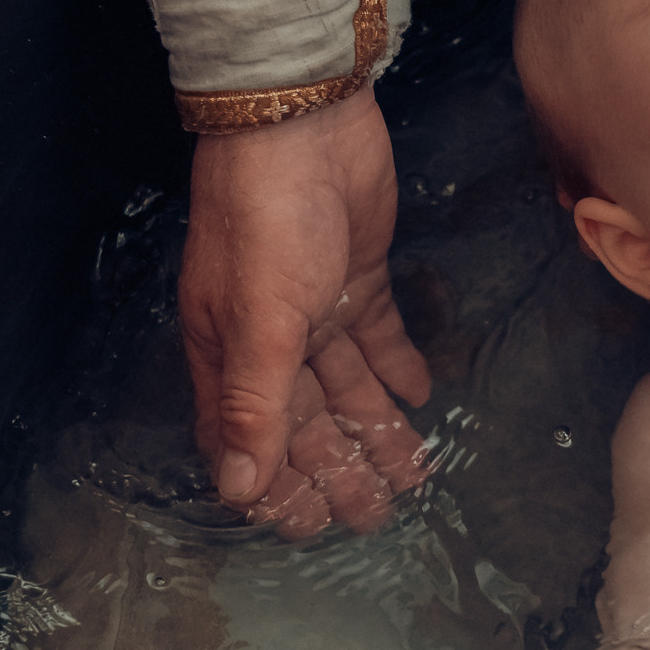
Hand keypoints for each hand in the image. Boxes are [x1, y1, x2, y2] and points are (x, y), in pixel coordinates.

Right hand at [180, 87, 432, 534]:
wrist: (302, 123)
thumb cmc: (265, 221)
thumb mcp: (258, 323)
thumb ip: (253, 407)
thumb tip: (238, 490)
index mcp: (228, 353)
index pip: (247, 439)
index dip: (274, 484)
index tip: (308, 526)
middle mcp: (269, 338)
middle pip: (304, 420)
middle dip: (337, 468)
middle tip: (376, 515)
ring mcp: (315, 304)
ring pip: (346, 384)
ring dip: (376, 427)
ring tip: (413, 472)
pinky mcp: (357, 274)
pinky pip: (377, 335)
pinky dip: (396, 367)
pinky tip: (420, 396)